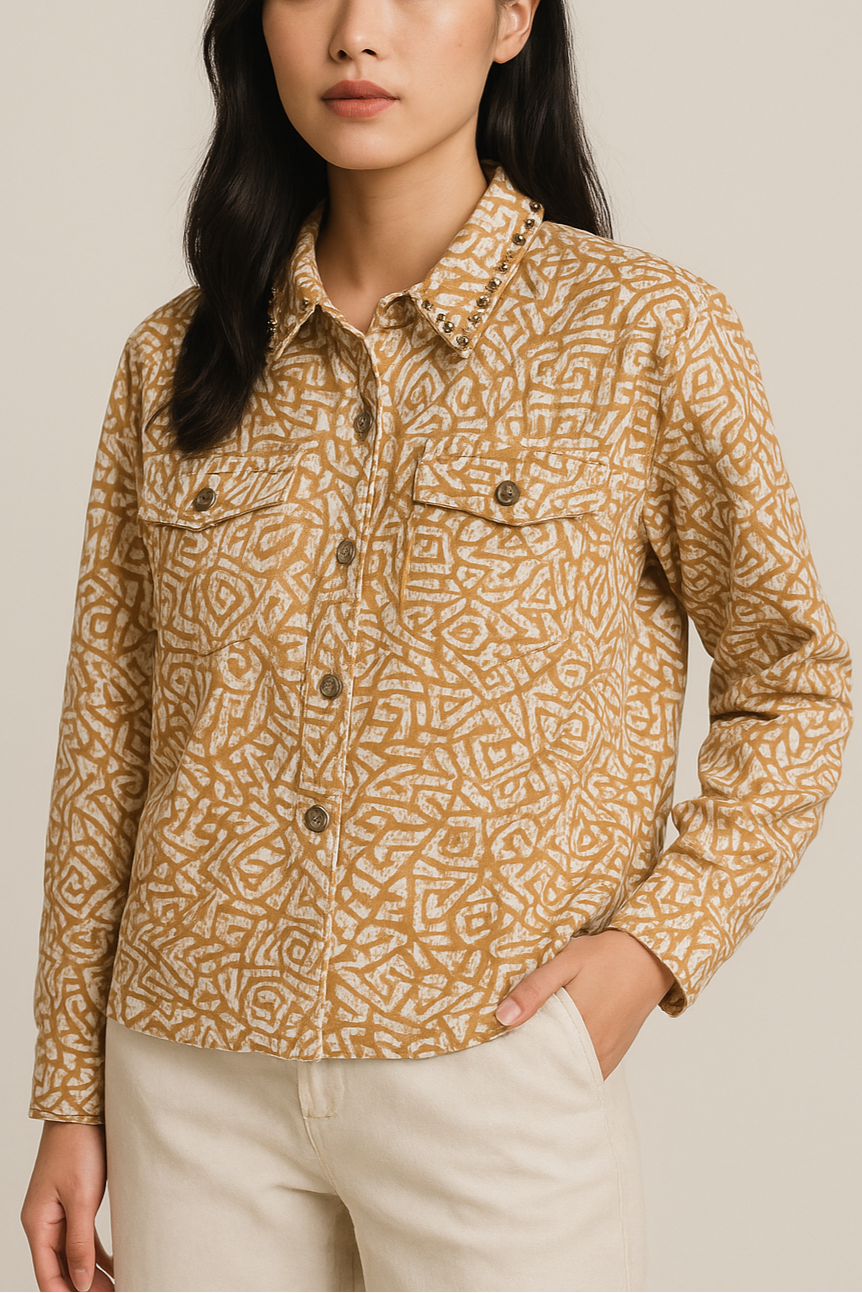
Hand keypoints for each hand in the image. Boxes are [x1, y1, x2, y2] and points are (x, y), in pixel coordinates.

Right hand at [21, 1121, 113, 1291]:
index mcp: (38, 1224)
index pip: (48, 1276)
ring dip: (92, 1273)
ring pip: (73, 1254)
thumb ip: (79, 1242)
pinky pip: (83, 1237)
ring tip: (117, 1287)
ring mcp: (59, 1212)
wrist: (81, 1110)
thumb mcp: (81, 1198)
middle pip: (61, 1268)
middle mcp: (44, 1222)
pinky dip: (98, 1252)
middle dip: (84, 1287)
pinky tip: (116, 1264)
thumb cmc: (78, 1147)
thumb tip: (80, 1283)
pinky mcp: (74, 1201)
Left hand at [495, 929, 675, 1078]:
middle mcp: (594, 1052)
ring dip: (547, 1066)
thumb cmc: (607, 956)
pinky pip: (584, 1071)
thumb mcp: (567, 962)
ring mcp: (606, 1057)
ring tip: (525, 1052)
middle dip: (527, 1066)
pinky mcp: (614, 1056)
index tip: (494, 1053)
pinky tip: (553, 1050)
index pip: (535, 1060)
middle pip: (550, 1071)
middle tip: (504, 1054)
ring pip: (567, 1074)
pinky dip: (566, 1066)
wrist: (650, 958)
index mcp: (578, 1029)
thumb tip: (503, 1018)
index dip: (513, 1058)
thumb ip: (534, 989)